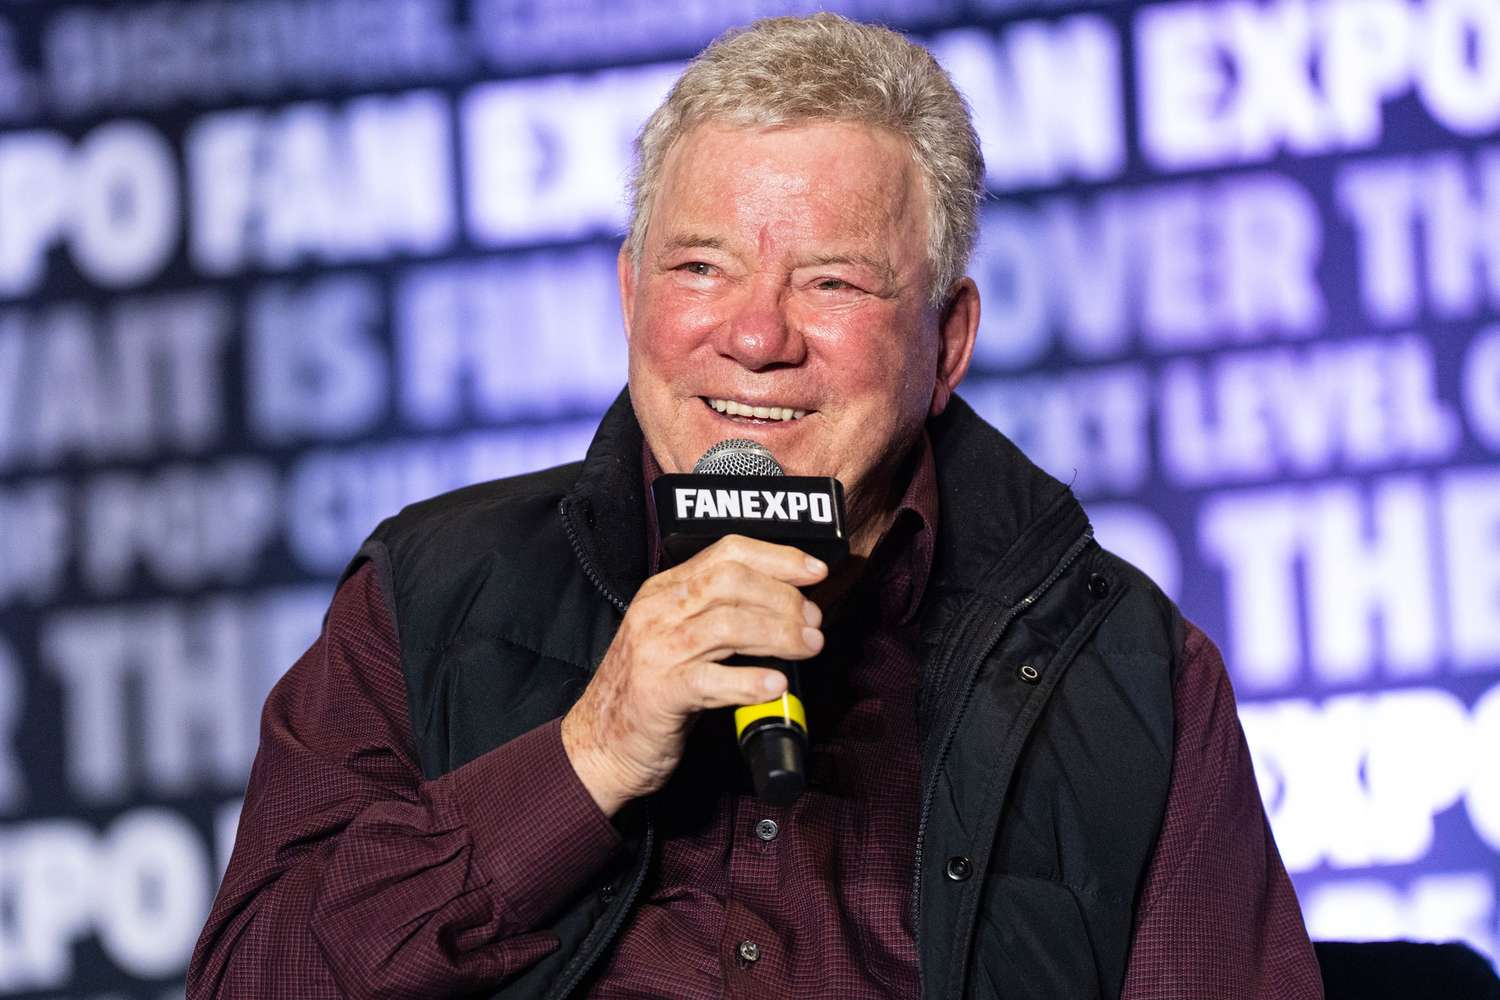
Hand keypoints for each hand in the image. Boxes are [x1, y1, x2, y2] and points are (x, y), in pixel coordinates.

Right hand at [560, 535, 827, 815]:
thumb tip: (791, 605)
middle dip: (783, 598)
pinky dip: (749, 681)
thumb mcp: (679, 638)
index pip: (726, 553)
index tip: (815, 572)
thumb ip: (720, 614)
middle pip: (730, 582)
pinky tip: (775, 685)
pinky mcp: (658, 694)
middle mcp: (657, 612)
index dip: (777, 557)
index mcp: (664, 591)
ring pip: (726, 626)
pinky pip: (710, 680)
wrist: (600, 743)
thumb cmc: (652, 690)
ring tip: (807, 648)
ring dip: (778, 634)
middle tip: (812, 624)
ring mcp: (655, 652)